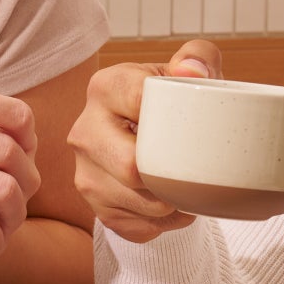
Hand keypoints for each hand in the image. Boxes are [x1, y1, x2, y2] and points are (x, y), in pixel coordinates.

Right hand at [68, 39, 223, 243]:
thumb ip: (199, 56)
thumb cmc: (174, 102)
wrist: (151, 140)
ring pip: (139, 203)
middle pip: (130, 167)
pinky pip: (137, 227)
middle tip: (195, 168)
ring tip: (190, 188)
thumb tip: (191, 72)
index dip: (170, 116)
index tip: (191, 123)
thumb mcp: (190, 71)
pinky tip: (174, 205)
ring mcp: (85, 174)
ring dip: (174, 203)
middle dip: (170, 173)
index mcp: (105, 87)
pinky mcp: (95, 209)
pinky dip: (165, 223)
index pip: (137, 100)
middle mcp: (84, 131)